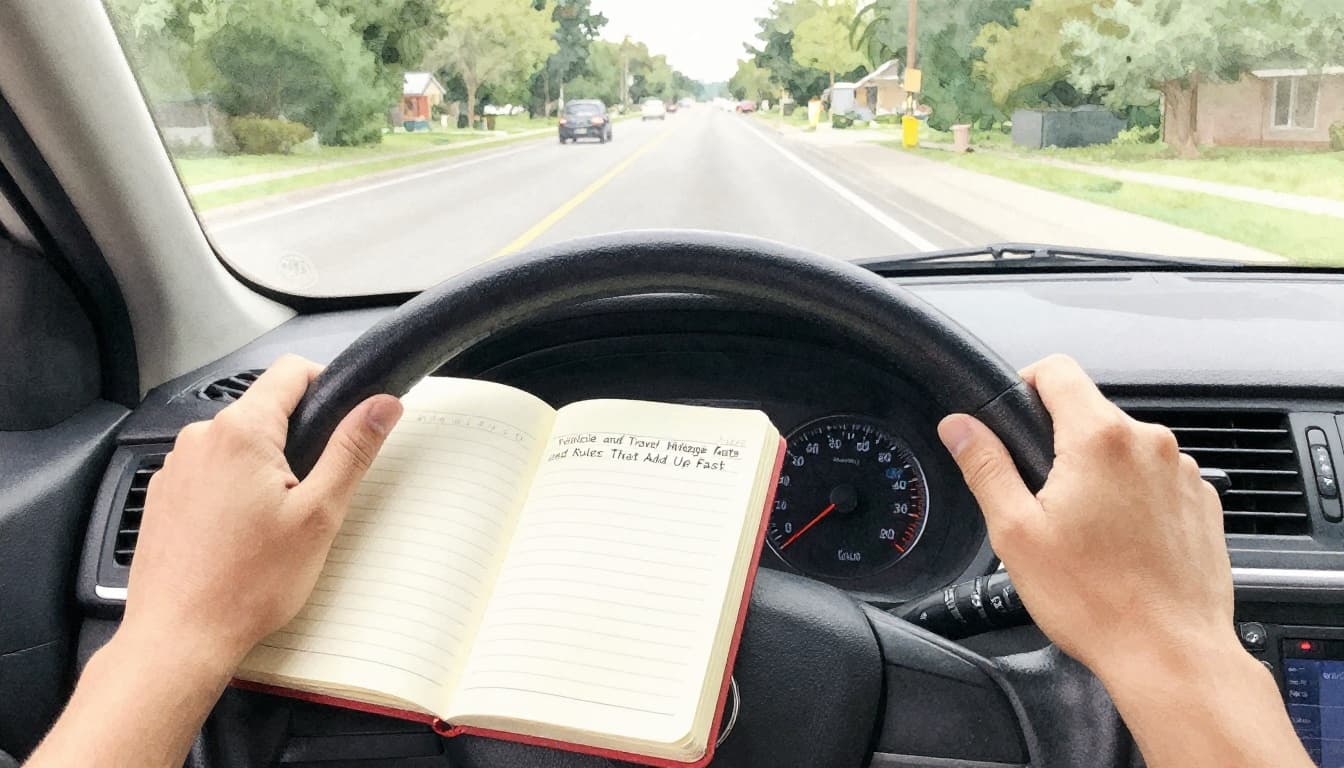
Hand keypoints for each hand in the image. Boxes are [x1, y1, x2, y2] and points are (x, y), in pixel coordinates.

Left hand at [120, 355, 402, 673]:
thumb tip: (382, 405)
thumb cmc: (246, 585)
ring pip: (237, 444)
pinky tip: (241, 536)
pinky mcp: (164, 495)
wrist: (180, 637)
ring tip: (273, 525)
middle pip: (264, 410)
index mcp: (241, 432)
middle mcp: (200, 439)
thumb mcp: (319, 514)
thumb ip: (352, 449)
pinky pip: (210, 472)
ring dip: (262, 469)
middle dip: (296, 441)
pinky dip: (232, 492)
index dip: (327, 385)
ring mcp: (176, 466)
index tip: (342, 418)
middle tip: (310, 496)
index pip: (291, 371)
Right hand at [936, 354, 1232, 680]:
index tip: (1016, 413)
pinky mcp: (1203, 502)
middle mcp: (1150, 443)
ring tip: (1086, 533)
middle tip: (1043, 501)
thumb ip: (985, 466)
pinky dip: (1135, 499)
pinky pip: (1157, 480)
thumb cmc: (1095, 600)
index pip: (1058, 370)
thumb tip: (959, 426)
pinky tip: (1121, 544)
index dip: (1026, 382)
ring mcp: (1183, 473)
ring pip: (1125, 449)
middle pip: (1091, 413)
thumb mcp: (1015, 531)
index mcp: (1099, 439)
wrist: (1170, 653)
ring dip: (1101, 474)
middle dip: (1061, 444)